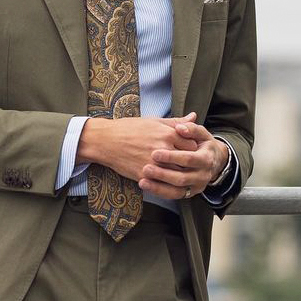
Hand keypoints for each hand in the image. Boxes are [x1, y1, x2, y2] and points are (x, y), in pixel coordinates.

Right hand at [78, 112, 199, 181]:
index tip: (191, 152)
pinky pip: (162, 183)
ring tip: (178, 173)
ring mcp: (154, 164)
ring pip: (176, 174)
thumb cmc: (130, 128)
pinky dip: (166, 183)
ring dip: (178, 175)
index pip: (193, 146)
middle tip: (189, 166)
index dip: (194, 150)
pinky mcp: (144, 175)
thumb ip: (176, 122)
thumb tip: (194, 116)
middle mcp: (164, 149)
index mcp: (168, 134)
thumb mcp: (154, 121)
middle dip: (189, 164)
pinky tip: (166, 181)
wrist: (106, 141)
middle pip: (188, 162)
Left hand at [139, 119, 228, 199]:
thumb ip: (191, 128)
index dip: (172, 157)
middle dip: (163, 174)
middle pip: (182, 178)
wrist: (215, 160)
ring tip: (143, 181)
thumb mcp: (201, 134)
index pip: (188, 159)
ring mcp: (196, 186)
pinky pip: (173, 196)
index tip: (155, 153)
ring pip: (177, 191)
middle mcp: (203, 176)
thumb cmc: (203, 144)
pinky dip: (159, 192)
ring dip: (158, 187)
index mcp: (206, 159)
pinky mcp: (189, 193)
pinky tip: (147, 186)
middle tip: (146, 168)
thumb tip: (180, 127)